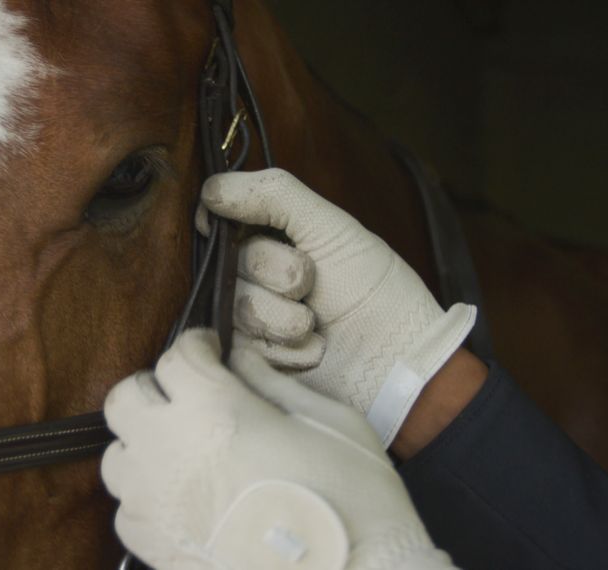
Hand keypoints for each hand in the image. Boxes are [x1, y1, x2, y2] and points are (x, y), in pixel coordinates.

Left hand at [102, 329, 452, 569]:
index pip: (177, 355)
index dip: (199, 347)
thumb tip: (241, 362)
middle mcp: (169, 449)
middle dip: (154, 388)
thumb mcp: (330, 422)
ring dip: (143, 445)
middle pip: (125, 397)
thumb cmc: (354, 502)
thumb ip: (273, 383)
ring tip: (181, 453)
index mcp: (213, 408)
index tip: (213, 353)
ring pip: (116, 454)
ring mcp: (153, 502)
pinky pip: (126, 509)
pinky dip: (147, 498)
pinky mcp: (152, 547)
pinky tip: (183, 501)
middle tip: (188, 398)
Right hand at [204, 169, 475, 444]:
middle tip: (310, 283)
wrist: (397, 361)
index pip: (218, 217)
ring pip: (232, 306)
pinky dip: (282, 348)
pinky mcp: (251, 362)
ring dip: (281, 316)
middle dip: (276, 271)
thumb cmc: (374, 291)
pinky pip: (240, 346)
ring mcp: (249, 320)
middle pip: (226, 261)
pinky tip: (312, 350)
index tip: (245, 228)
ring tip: (315, 324)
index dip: (223, 221)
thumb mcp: (331, 227)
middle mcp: (254, 276)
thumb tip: (210, 188)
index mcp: (272, 236)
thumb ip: (274, 194)